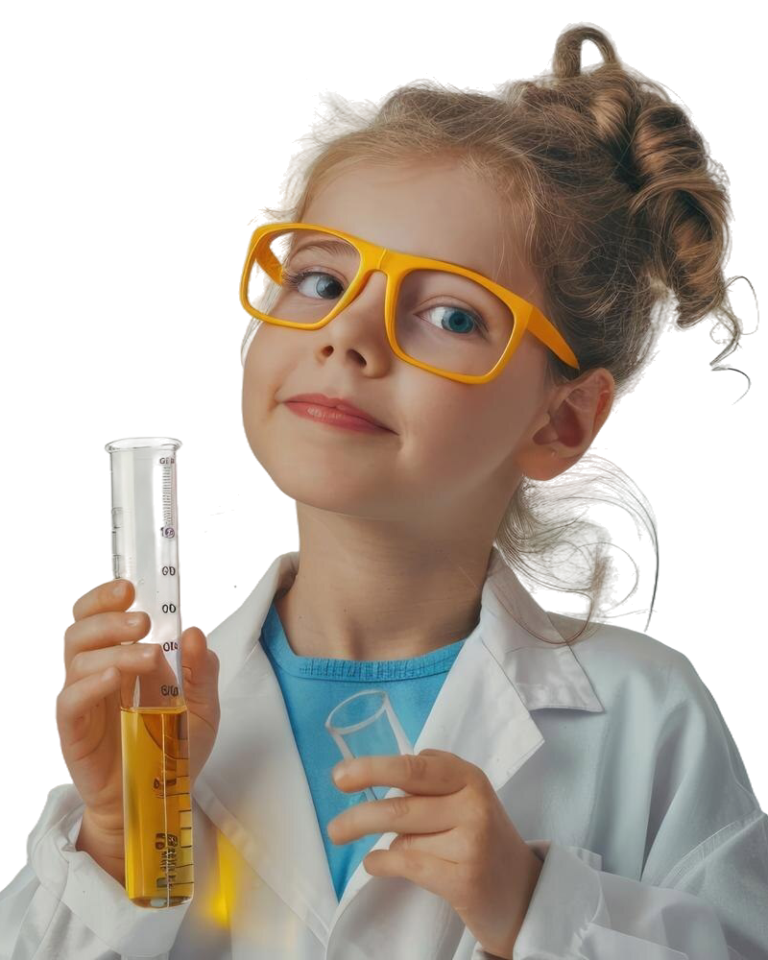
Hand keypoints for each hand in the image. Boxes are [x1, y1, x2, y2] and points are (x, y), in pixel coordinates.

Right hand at [57, 578, 219, 831]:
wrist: (158, 803)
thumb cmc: (173, 749)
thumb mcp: (204, 708)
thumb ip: (202, 671)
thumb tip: (194, 632)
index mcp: (121, 658)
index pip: (99, 614)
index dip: (106, 595)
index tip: (131, 586)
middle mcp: (96, 674)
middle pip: (80, 629)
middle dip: (108, 616)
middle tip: (143, 621)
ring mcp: (83, 702)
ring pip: (76, 659)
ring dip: (112, 649)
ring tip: (147, 655)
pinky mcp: (73, 732)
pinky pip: (69, 702)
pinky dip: (89, 686)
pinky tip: (114, 682)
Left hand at [328, 749, 543, 958]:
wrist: (524, 892)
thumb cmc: (482, 838)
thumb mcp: (468, 797)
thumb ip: (433, 778)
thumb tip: (379, 770)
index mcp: (469, 777)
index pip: (413, 767)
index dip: (373, 769)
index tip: (340, 777)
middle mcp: (473, 804)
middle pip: (401, 806)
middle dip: (360, 816)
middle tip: (333, 829)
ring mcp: (472, 842)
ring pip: (403, 838)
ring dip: (379, 843)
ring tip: (362, 844)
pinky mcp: (465, 879)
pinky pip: (408, 865)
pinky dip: (383, 864)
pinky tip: (375, 862)